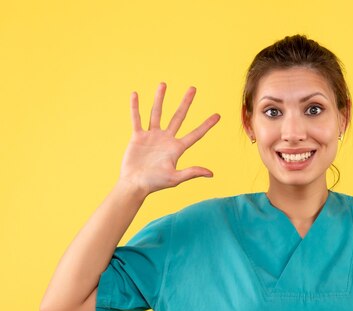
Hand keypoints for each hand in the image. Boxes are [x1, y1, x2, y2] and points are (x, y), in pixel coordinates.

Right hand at [118, 82, 219, 196]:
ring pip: (157, 113)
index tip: (218, 115)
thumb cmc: (155, 183)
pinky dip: (135, 107)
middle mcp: (166, 139)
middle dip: (186, 103)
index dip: (207, 125)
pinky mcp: (138, 137)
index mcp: (177, 148)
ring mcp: (152, 136)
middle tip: (193, 88)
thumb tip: (211, 173)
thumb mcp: (175, 178)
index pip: (195, 134)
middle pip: (178, 117)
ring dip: (160, 99)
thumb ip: (191, 172)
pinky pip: (136, 119)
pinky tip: (135, 95)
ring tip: (163, 84)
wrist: (134, 185)